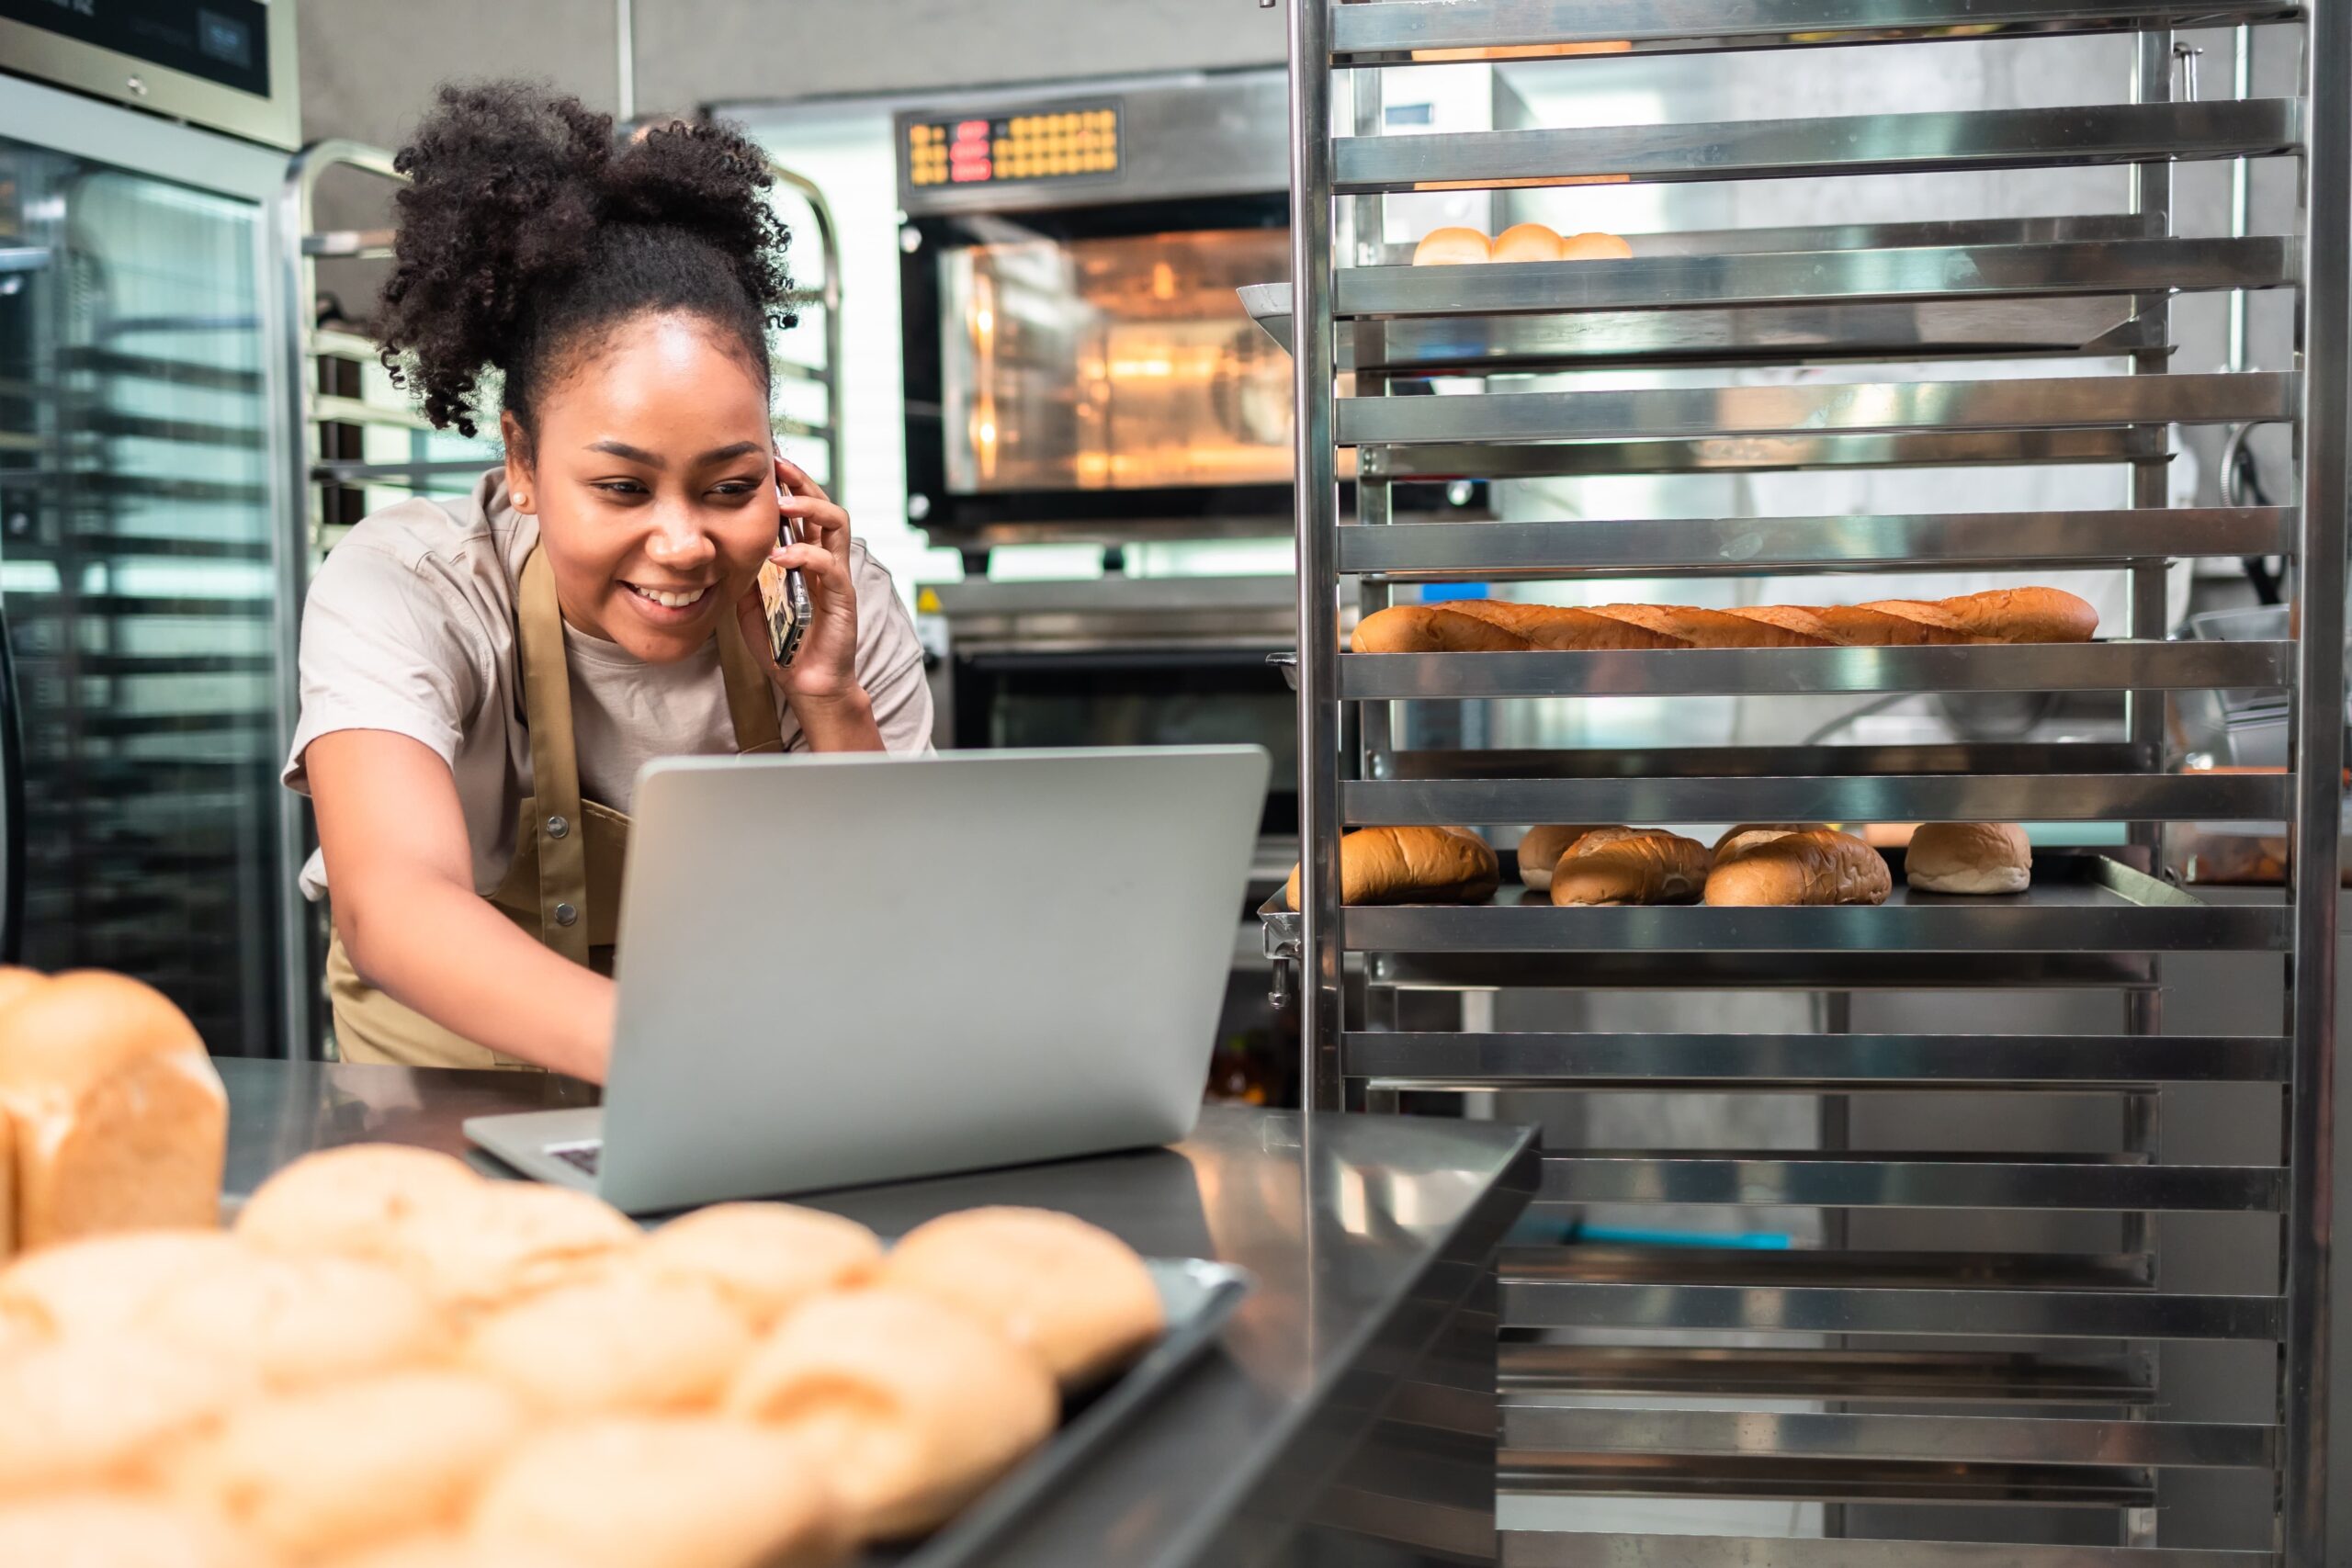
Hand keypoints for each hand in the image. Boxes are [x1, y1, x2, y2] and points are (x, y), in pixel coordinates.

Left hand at [734, 456, 882, 749]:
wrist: (808, 686)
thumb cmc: (785, 648)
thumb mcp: (751, 607)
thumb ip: (745, 579)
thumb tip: (722, 553)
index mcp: (808, 562)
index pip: (806, 513)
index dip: (791, 486)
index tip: (767, 468)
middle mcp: (826, 564)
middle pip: (825, 507)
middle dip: (803, 483)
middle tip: (778, 467)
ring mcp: (836, 579)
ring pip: (836, 526)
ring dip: (810, 508)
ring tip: (783, 504)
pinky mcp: (842, 600)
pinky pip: (828, 567)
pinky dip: (805, 556)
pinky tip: (780, 557)